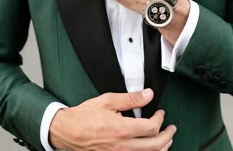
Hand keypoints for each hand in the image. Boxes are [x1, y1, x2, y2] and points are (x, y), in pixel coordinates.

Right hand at [49, 89, 176, 150]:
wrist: (68, 131)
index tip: (160, 113)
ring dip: (162, 148)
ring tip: (167, 140)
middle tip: (172, 128)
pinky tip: (152, 149)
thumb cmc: (85, 116)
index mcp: (121, 129)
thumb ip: (130, 99)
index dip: (160, 119)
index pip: (151, 128)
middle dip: (167, 136)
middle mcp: (122, 146)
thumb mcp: (107, 101)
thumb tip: (148, 94)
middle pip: (155, 146)